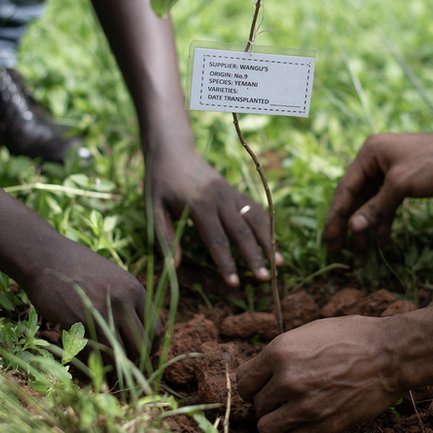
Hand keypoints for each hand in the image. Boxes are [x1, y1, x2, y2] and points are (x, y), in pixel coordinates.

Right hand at [22, 239, 153, 359]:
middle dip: (136, 361)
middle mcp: (123, 303)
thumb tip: (140, 332)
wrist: (46, 258)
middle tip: (127, 366)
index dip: (151, 347)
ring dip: (116, 366)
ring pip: (120, 355)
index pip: (155, 329)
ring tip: (109, 368)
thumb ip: (128, 301)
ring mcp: (101, 314)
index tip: (143, 355)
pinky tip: (91, 360)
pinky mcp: (78, 325)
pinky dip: (94, 363)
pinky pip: (94, 355)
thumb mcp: (114, 277)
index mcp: (135, 290)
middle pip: (142, 347)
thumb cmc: (79, 267)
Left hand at [149, 146, 281, 286]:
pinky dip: (267, 226)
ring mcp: (230, 193)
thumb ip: (164, 238)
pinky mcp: (235, 191)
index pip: (216, 239)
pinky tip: (274, 242)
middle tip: (265, 279)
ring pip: (255, 220)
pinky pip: (256, 209)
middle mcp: (219, 199)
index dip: (226, 263)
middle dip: (254, 257)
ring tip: (280, 264)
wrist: (172, 149)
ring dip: (268, 242)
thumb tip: (173, 269)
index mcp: (198, 205)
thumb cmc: (159, 182)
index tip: (234, 283)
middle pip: (241, 232)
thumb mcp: (153, 208)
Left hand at [236, 316, 405, 432]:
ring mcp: (305, 405)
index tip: (263, 388)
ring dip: (275, 425)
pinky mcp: (324, 425)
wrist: (391, 353)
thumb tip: (266, 369)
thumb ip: (284, 352)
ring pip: (267, 429)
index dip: (252, 386)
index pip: (243, 381)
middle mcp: (287, 379)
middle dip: (267, 404)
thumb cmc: (354, 336)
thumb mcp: (310, 332)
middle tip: (283, 400)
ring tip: (289, 418)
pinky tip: (304, 427)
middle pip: (256, 405)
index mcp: (280, 350)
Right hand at [322, 131, 432, 252]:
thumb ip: (376, 208)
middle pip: (356, 197)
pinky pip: (388, 204)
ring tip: (361, 251)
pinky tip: (382, 241)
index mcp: (370, 154)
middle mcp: (376, 161)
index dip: (337, 216)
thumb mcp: (401, 185)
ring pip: (372, 203)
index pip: (347, 188)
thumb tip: (353, 228)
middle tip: (336, 249)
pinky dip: (384, 221)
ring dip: (367, 226)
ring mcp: (390, 172)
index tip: (328, 239)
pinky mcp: (404, 182)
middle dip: (348, 224)